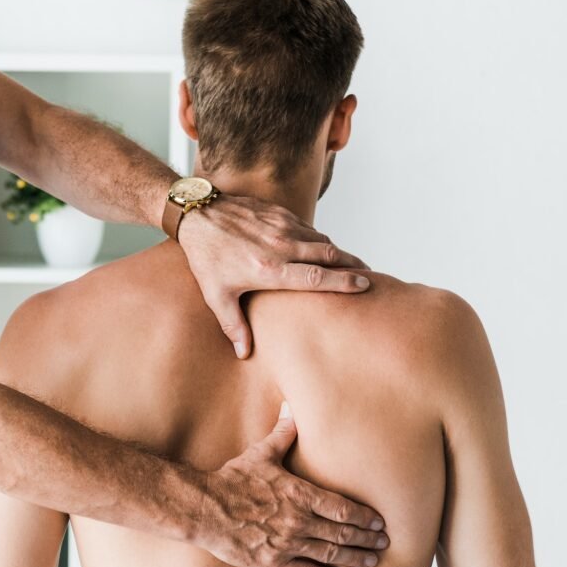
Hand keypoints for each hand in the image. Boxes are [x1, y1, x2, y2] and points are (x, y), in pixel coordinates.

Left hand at [177, 193, 369, 357]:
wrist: (197, 214)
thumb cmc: (206, 257)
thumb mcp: (216, 294)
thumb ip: (233, 324)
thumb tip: (244, 353)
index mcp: (268, 269)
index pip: (316, 277)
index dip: (343, 282)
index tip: (364, 286)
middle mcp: (280, 246)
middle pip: (329, 256)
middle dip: (353, 265)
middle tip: (370, 277)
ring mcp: (281, 227)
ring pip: (321, 240)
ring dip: (339, 253)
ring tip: (352, 265)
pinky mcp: (279, 213)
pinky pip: (307, 228)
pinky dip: (319, 239)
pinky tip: (323, 249)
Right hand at [197, 404, 388, 566]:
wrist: (204, 509)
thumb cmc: (232, 480)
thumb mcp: (259, 454)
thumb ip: (282, 435)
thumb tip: (292, 409)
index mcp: (299, 494)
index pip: (343, 508)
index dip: (365, 516)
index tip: (380, 522)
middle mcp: (298, 521)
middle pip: (343, 533)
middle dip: (367, 539)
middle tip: (384, 543)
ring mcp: (287, 544)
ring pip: (331, 554)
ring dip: (355, 558)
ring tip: (372, 560)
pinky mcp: (273, 562)